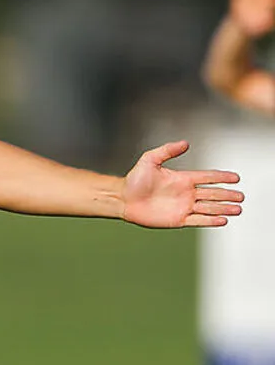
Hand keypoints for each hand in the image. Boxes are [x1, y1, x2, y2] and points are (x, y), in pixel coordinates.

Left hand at [122, 141, 242, 227]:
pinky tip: (223, 220)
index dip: (222, 177)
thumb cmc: (134, 179)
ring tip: (238, 209)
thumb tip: (185, 143)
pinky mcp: (178, 219)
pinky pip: (198, 220)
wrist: (123, 198)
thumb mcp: (150, 160)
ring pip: (209, 208)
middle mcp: (186, 193)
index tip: (236, 178)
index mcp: (183, 179)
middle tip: (241, 196)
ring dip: (223, 208)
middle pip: (212, 194)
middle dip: (227, 195)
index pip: (207, 177)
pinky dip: (211, 220)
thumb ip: (167, 150)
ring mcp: (183, 207)